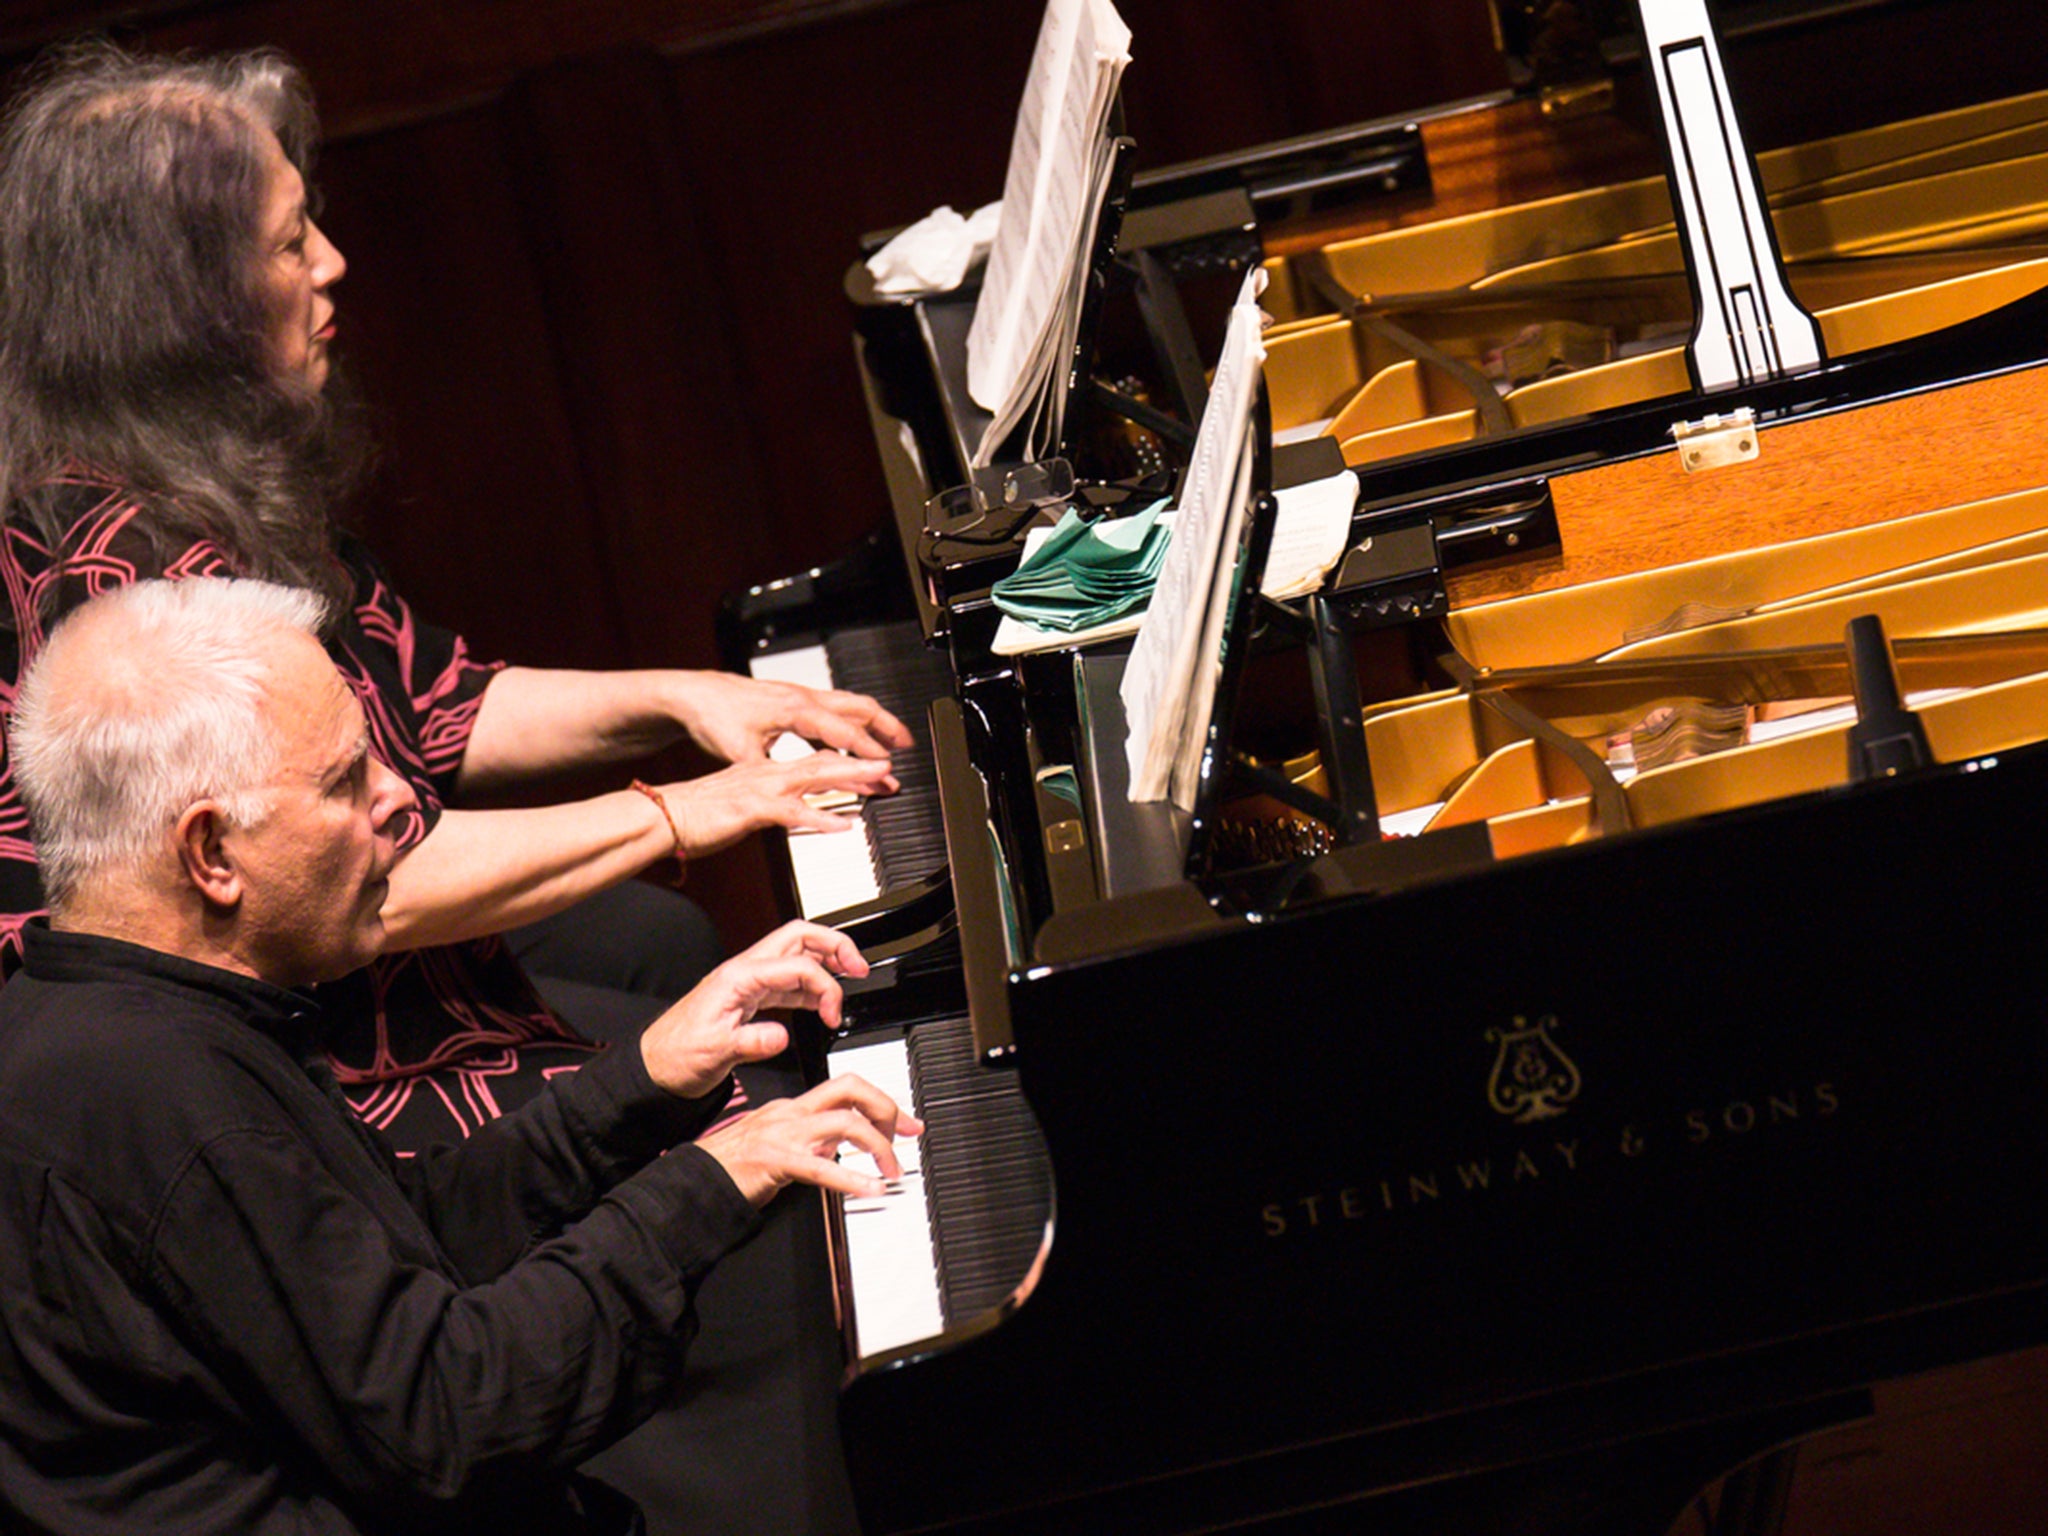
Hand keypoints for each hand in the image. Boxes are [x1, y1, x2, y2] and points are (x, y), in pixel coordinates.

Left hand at [639, 921, 868, 1097]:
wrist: (655, 1067)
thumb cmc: (676, 1056)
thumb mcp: (714, 1052)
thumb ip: (750, 1042)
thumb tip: (781, 1036)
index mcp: (739, 977)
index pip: (797, 965)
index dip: (825, 986)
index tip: (833, 1014)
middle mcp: (745, 972)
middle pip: (799, 937)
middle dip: (834, 945)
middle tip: (858, 967)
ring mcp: (748, 983)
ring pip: (796, 956)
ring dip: (825, 964)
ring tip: (849, 980)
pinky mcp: (749, 998)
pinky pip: (787, 982)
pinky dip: (810, 987)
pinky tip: (821, 1004)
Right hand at [660, 752, 897, 858]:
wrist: (662, 814)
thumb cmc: (694, 814)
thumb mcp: (739, 804)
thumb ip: (766, 806)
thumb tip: (785, 812)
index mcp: (764, 771)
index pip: (813, 762)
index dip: (845, 763)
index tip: (872, 768)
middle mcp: (767, 774)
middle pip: (823, 764)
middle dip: (860, 766)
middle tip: (891, 769)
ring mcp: (761, 789)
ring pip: (815, 778)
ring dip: (850, 778)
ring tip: (879, 780)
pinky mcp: (752, 809)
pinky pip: (792, 813)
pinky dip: (819, 818)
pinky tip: (841, 825)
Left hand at [675, 672, 913, 763]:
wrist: (695, 694)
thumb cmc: (715, 718)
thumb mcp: (741, 753)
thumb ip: (770, 774)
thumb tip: (785, 796)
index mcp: (795, 710)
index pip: (844, 731)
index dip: (868, 749)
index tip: (887, 765)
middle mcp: (802, 699)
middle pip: (858, 707)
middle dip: (886, 725)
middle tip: (907, 745)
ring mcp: (800, 696)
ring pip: (848, 703)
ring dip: (872, 721)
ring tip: (890, 741)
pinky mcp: (793, 700)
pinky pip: (832, 708)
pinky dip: (849, 723)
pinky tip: (848, 741)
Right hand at [699, 1074, 923, 1207]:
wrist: (696, 1179)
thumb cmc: (732, 1164)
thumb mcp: (779, 1143)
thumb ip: (811, 1139)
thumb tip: (841, 1144)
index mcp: (794, 1107)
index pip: (847, 1089)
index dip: (882, 1101)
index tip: (906, 1122)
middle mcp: (792, 1113)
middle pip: (850, 1088)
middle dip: (886, 1107)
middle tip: (906, 1133)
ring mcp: (784, 1135)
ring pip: (844, 1122)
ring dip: (878, 1145)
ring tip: (891, 1169)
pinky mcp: (775, 1161)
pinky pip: (821, 1167)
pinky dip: (852, 1178)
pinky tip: (871, 1188)